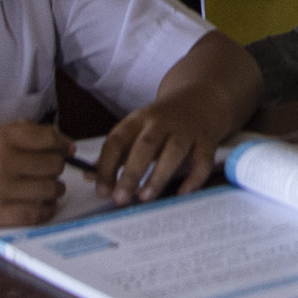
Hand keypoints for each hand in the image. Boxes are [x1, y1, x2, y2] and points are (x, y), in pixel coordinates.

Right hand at [0, 120, 70, 227]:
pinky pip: (36, 214)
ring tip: (46, 189)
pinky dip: (46, 210)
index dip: (62, 144)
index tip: (66, 149)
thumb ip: (16, 133)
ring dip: (53, 190)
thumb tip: (51, 135)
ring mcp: (1, 190)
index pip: (48, 138)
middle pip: (53, 165)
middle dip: (56, 167)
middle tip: (49, 171)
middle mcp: (4, 162)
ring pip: (50, 190)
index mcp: (0, 138)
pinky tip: (43, 206)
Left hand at [93, 99, 222, 205]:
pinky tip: (181, 193)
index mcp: (138, 119)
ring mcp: (186, 130)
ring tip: (145, 197)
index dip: (106, 166)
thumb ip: (115, 154)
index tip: (101, 190)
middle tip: (120, 198)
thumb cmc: (162, 121)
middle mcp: (162, 122)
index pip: (117, 140)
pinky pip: (202, 160)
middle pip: (145, 145)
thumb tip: (90, 177)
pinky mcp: (207, 140)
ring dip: (159, 175)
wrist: (201, 98)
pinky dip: (194, 178)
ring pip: (174, 151)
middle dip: (131, 173)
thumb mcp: (136, 129)